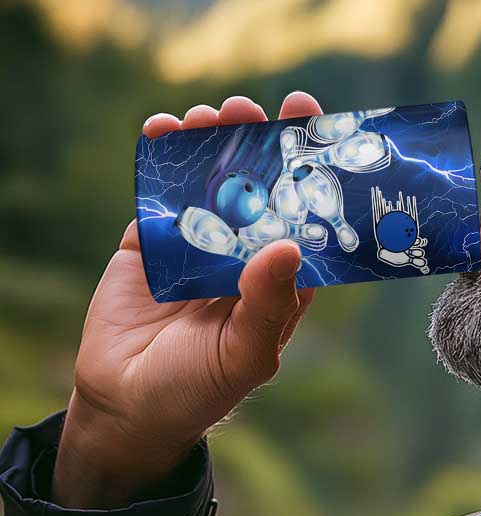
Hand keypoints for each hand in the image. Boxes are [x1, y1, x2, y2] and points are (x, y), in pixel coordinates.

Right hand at [52, 92, 323, 508]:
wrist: (126, 406)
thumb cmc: (199, 389)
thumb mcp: (245, 354)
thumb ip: (268, 304)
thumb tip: (287, 245)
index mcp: (281, 280)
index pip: (305, 218)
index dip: (313, 175)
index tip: (319, 129)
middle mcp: (245, 254)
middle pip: (259, 188)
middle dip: (260, 145)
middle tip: (257, 109)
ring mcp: (197, 244)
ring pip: (210, 181)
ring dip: (213, 143)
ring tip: (212, 115)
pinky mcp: (151, 241)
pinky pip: (159, 192)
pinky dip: (161, 158)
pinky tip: (164, 129)